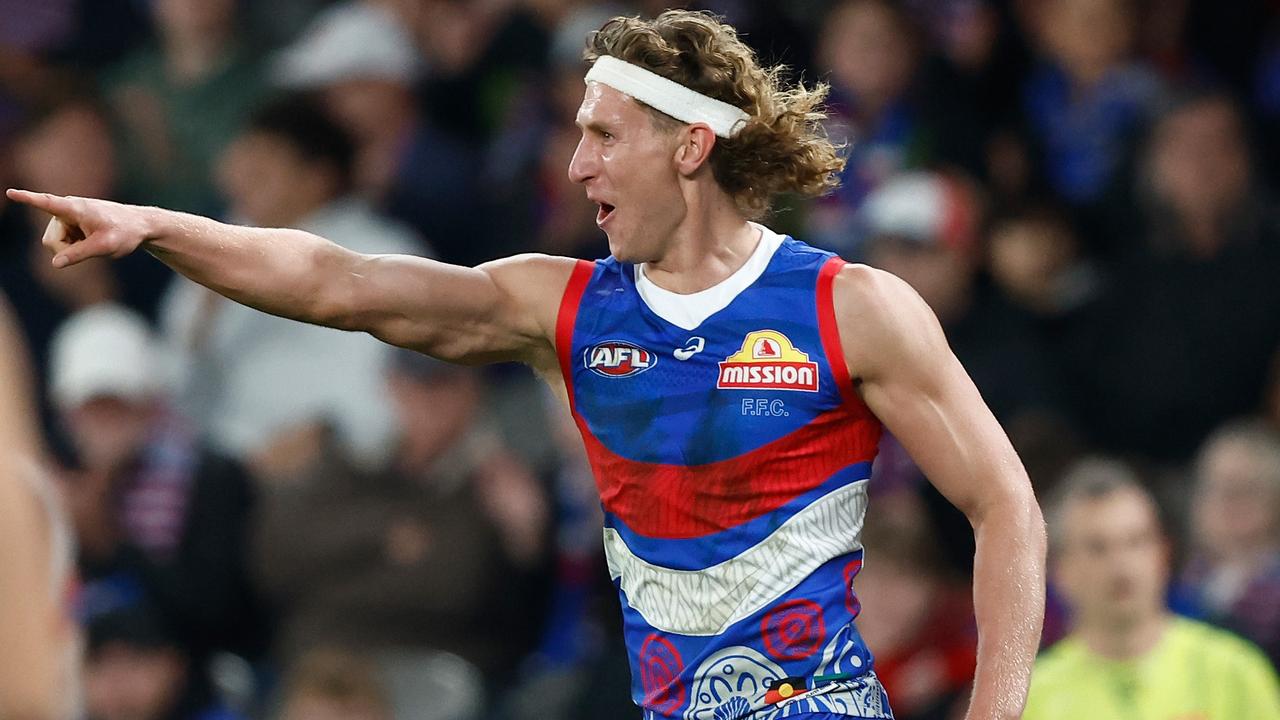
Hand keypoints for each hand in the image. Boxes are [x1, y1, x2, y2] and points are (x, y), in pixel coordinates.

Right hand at [5, 189, 152, 267]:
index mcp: (75, 208)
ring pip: (55, 244)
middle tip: (91, 249)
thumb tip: (55, 263)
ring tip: (93, 242)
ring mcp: (67, 216)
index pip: (47, 203)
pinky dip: (74, 247)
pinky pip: (62, 243)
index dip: (28, 199)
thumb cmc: (125, 233)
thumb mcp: (105, 247)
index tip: (11, 193)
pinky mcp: (69, 223)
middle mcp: (67, 208)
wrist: (139, 226)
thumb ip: (79, 254)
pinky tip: (90, 241)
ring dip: (71, 249)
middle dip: (65, 251)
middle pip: (50, 240)